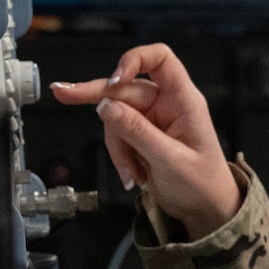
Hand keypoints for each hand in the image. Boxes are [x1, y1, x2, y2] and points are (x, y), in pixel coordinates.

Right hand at [50, 44, 241, 239]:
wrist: (205, 210)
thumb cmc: (203, 184)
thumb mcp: (171, 160)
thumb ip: (139, 132)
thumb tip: (106, 106)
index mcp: (184, 100)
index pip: (160, 59)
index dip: (134, 60)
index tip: (114, 79)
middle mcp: (166, 104)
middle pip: (124, 88)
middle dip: (99, 100)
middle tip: (63, 93)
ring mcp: (151, 119)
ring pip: (114, 115)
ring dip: (117, 147)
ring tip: (133, 174)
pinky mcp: (140, 135)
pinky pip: (116, 135)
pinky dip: (119, 156)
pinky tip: (133, 175)